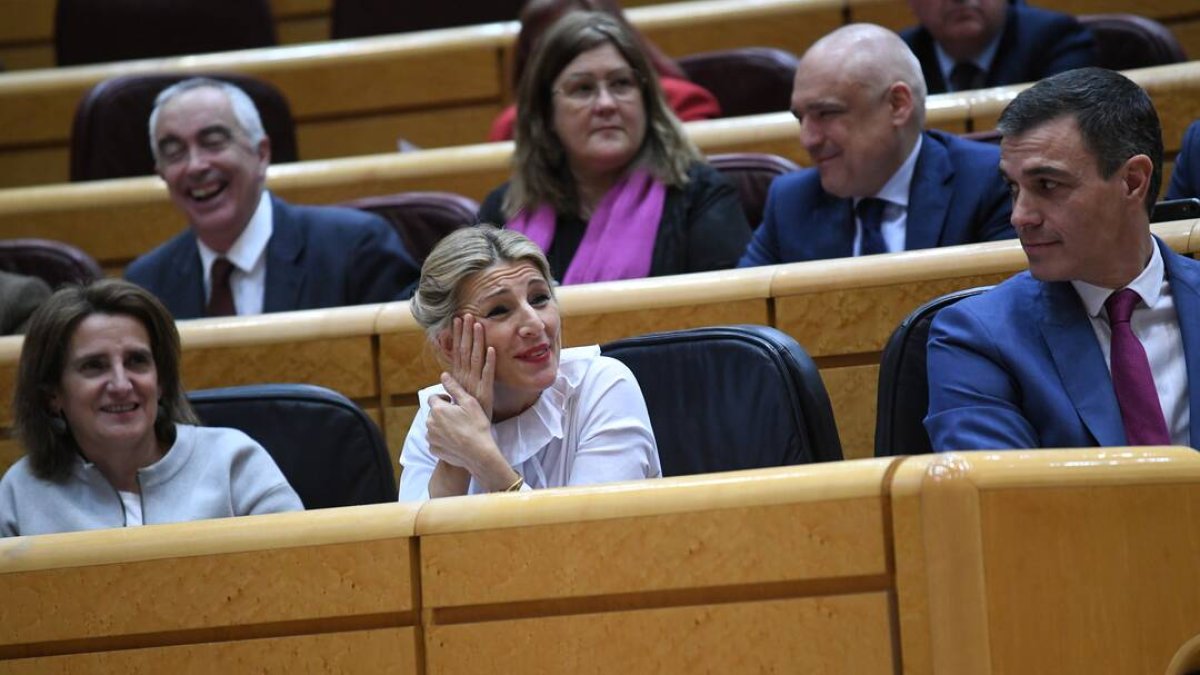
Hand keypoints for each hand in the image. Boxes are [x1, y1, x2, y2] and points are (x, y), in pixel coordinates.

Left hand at [427, 374, 519, 492]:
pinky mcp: (433, 449)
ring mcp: (431, 437)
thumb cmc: (476, 426)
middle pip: (433, 413)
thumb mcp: (469, 403)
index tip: (454, 404)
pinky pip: (434, 441)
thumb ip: (454, 388)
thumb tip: (444, 375)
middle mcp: (430, 423)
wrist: (479, 453)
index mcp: (437, 410)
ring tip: (458, 429)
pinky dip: (442, 439)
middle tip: (458, 417)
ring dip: (441, 426)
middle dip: (442, 413)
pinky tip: (455, 440)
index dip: (444, 399)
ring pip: (433, 427)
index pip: (433, 397)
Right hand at [449, 314, 494, 420]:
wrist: (469, 433)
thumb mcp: (457, 396)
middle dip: (466, 332)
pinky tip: (492, 349)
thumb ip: (451, 384)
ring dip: (477, 341)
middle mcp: (465, 378)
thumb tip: (444, 374)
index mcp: (458, 378)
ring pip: (476, 358)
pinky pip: (488, 375)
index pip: (457, 352)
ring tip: (478, 324)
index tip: (456, 320)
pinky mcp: (485, 392)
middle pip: (465, 351)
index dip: (457, 335)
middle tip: (466, 315)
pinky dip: (490, 362)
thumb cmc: (464, 414)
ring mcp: (475, 384)